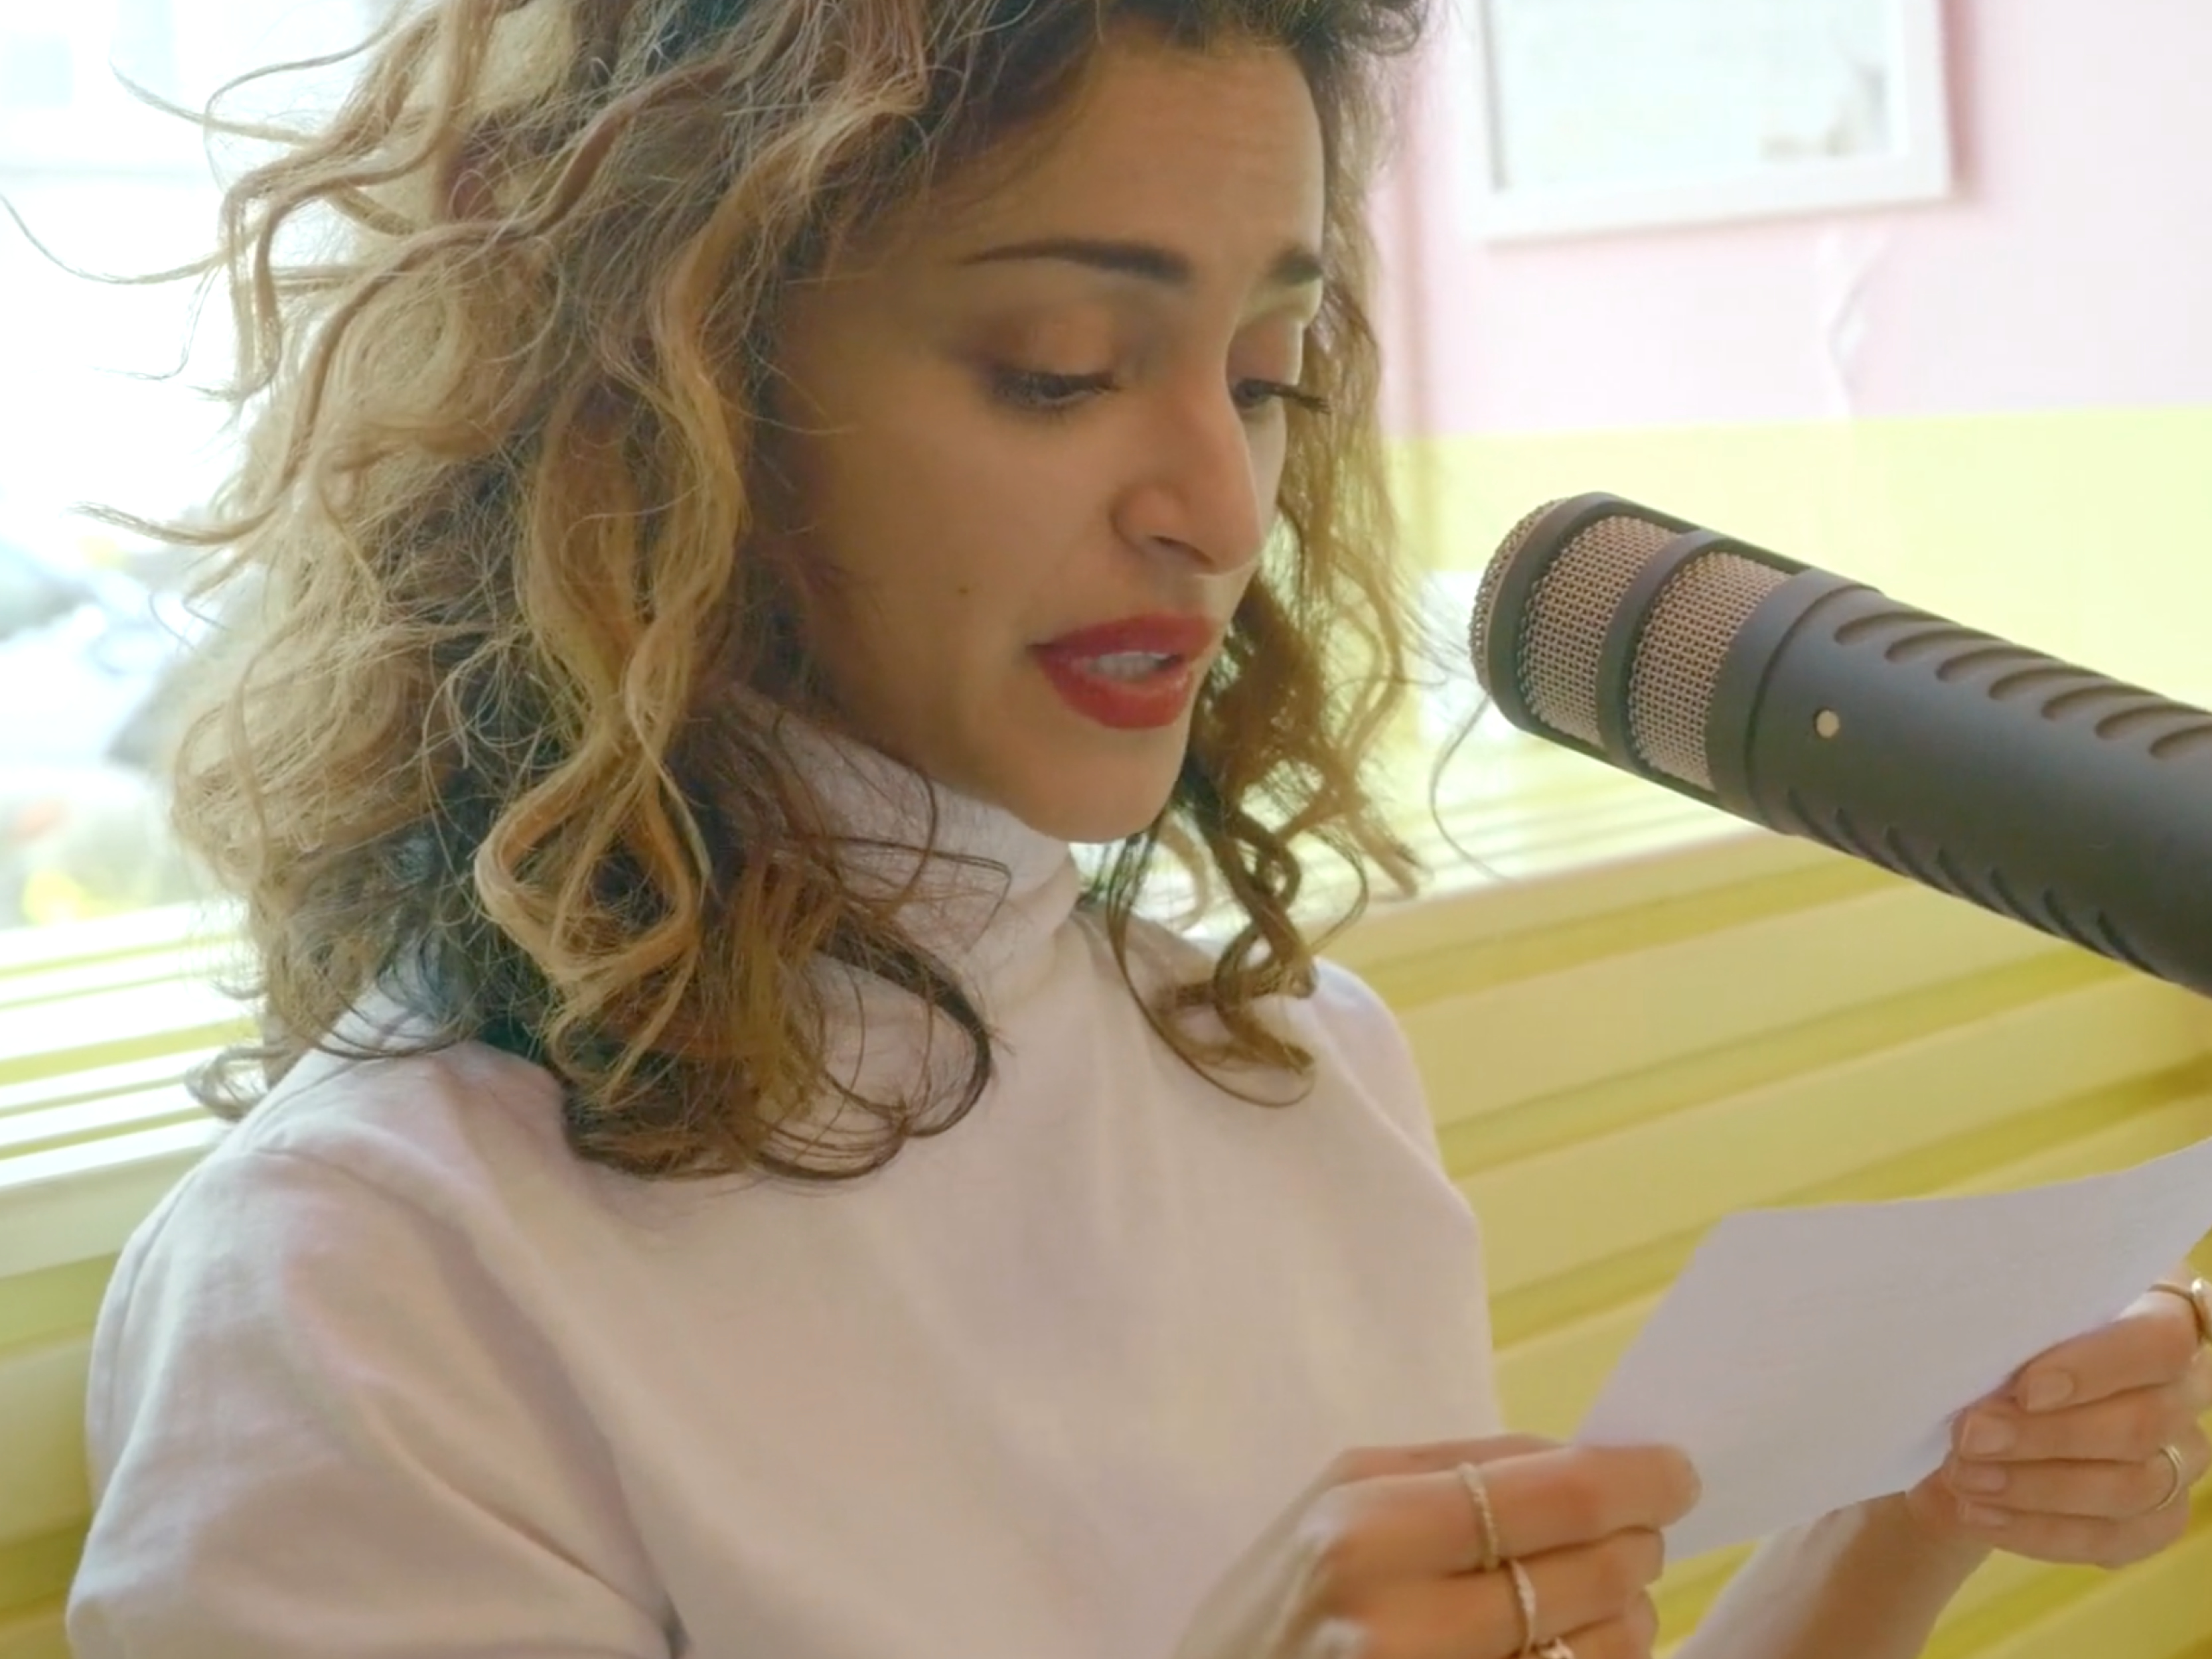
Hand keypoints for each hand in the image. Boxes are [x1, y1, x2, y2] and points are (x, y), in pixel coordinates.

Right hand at [1171, 1434, 1700, 1658]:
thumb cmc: (1270, 1611)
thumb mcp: (1332, 1509)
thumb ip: (1451, 1474)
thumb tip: (1586, 1458)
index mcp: (1363, 1523)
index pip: (1557, 1495)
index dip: (1640, 1481)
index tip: (1678, 1472)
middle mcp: (1393, 1615)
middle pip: (1593, 1572)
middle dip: (1637, 1549)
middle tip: (1638, 1538)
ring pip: (1598, 1648)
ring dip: (1622, 1621)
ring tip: (1597, 1602)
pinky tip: (1559, 1647)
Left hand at [1906, 1280, 2211, 1566]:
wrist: (1972, 1410)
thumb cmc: (1987, 1340)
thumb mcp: (1989, 1316)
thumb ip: (2002, 1322)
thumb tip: (1969, 1347)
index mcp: (2158, 1308)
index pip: (2161, 1338)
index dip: (2098, 1367)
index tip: (2024, 1388)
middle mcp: (2188, 1383)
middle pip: (2144, 1421)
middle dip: (2045, 1436)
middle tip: (1970, 1436)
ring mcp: (2182, 1453)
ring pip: (2133, 1486)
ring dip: (2037, 1487)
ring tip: (1965, 1477)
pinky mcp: (2159, 1515)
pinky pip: (2116, 1537)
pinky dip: (2041, 1530)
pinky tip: (1981, 1515)